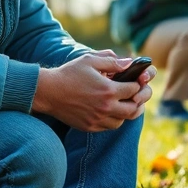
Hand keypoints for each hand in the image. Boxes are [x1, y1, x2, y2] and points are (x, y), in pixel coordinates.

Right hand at [32, 53, 153, 131]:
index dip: (138, 84)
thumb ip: (112, 61)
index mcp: (108, 90)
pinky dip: (114, 119)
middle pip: (133, 109)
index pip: (134, 89)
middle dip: (138, 101)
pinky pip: (109, 127)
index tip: (136, 81)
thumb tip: (129, 62)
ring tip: (125, 103)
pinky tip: (111, 111)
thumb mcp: (90, 60)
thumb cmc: (69, 73)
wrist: (48, 92)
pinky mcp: (90, 126)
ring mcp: (97, 119)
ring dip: (127, 112)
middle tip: (136, 95)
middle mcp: (105, 107)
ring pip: (122, 120)